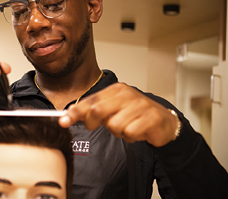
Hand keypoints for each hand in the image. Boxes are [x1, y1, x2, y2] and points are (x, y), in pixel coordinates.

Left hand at [59, 82, 179, 146]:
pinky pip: (130, 133)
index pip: (91, 101)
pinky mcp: (151, 118)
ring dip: (118, 132)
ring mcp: (140, 105)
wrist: (164, 122)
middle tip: (106, 125)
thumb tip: (70, 113)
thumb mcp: (113, 109)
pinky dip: (131, 137)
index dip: (76, 112)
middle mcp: (127, 95)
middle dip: (95, 123)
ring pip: (114, 125)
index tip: (63, 121)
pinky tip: (137, 131)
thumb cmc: (136, 115)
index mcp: (117, 90)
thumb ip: (93, 110)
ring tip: (128, 127)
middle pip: (98, 111)